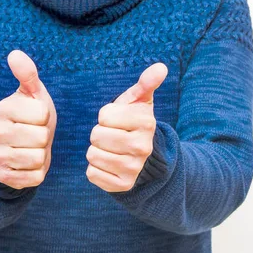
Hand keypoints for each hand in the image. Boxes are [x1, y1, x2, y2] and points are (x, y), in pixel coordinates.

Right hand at [0, 50, 56, 189]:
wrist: (19, 146)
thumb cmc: (30, 115)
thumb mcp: (32, 93)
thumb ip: (27, 74)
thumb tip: (14, 54)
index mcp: (3, 108)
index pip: (42, 113)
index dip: (45, 115)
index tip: (36, 116)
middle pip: (40, 137)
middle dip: (44, 136)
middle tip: (35, 133)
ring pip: (38, 158)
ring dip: (42, 154)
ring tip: (33, 147)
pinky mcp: (3, 176)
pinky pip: (35, 177)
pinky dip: (38, 171)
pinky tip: (29, 162)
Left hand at [86, 62, 167, 191]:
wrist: (142, 155)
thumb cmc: (133, 121)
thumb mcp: (139, 100)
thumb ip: (146, 82)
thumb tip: (161, 67)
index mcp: (146, 122)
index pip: (104, 115)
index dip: (106, 115)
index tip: (117, 119)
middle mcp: (143, 147)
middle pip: (96, 135)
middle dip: (99, 132)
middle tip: (112, 134)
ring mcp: (133, 169)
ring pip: (92, 154)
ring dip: (96, 150)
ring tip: (111, 148)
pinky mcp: (123, 185)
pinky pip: (92, 173)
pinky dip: (96, 167)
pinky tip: (109, 163)